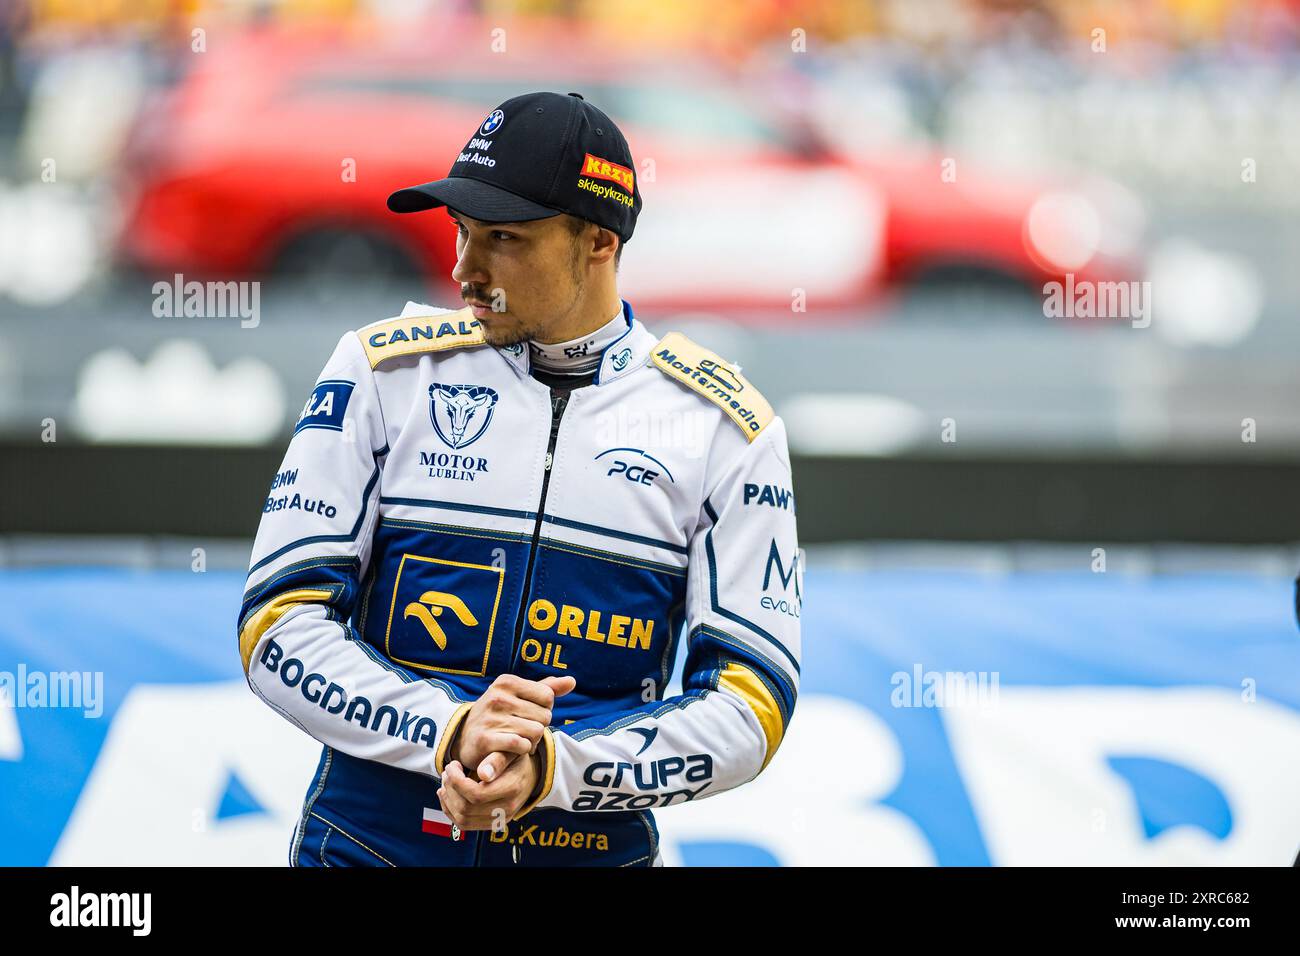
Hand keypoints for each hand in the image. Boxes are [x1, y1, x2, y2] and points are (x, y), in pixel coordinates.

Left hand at [437, 755, 539, 831]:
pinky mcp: (492, 825)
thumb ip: (497, 760)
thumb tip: (483, 774)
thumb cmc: (516, 760)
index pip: (477, 794)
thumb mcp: (511, 753)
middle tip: (447, 772)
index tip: (452, 765)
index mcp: (512, 788)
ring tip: (446, 782)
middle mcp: (507, 809)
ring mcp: (500, 820)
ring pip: (462, 819)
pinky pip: (464, 825)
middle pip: (466, 808)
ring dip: (448, 800)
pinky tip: (447, 794)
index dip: (457, 781)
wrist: (529, 776)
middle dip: (451, 789)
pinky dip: (450, 810)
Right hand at [452, 674, 574, 781]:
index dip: (544, 709)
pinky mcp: (485, 739)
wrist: (464, 738)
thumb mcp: (518, 697)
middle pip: (544, 715)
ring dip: (533, 741)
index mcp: (507, 682)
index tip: (529, 715)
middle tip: (523, 730)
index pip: (548, 696)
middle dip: (539, 726)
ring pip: (536, 731)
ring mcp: (490, 718)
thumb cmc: (499, 715)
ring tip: (519, 740)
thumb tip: (572, 681)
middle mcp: (497, 696)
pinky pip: (522, 745)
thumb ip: (546, 688)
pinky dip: (524, 750)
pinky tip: (515, 750)